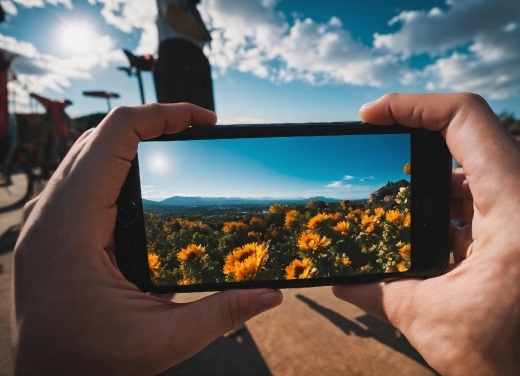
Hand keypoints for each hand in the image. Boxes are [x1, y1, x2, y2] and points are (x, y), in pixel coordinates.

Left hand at [11, 103, 282, 374]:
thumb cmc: (90, 365)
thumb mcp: (164, 341)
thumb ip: (222, 313)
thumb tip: (271, 293)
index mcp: (72, 229)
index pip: (114, 137)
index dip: (163, 115)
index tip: (205, 120)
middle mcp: (52, 216)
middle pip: (101, 136)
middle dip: (155, 123)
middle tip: (200, 131)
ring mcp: (49, 222)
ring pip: (90, 153)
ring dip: (135, 141)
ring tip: (180, 146)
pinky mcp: (55, 231)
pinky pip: (84, 177)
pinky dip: (119, 165)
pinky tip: (149, 180)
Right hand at [333, 93, 519, 374]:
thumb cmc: (507, 363)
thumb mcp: (428, 319)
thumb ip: (377, 292)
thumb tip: (340, 283)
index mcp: (519, 212)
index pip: (466, 120)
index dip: (412, 105)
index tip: (370, 116)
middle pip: (469, 139)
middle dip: (414, 142)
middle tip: (375, 149)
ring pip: (476, 171)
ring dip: (430, 181)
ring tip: (391, 198)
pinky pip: (483, 201)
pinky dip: (447, 208)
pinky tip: (420, 231)